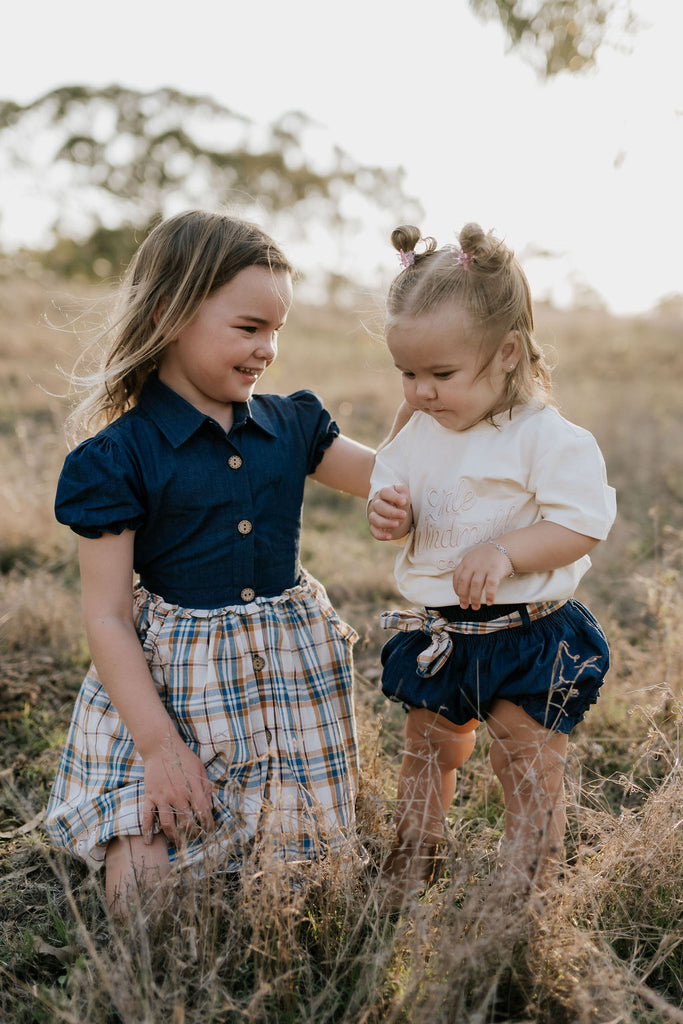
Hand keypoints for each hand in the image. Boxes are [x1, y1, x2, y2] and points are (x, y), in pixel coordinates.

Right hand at [141, 731, 214, 846]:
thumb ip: (205, 788)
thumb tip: (209, 806)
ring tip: (178, 843)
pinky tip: (149, 841)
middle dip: (193, 834)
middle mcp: (178, 795)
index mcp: (192, 788)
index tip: (210, 830)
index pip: (203, 812)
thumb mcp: (200, 769)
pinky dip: (147, 830)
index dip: (208, 824)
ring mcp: (162, 797)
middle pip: (187, 822)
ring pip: (168, 824)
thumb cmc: (183, 757)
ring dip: (174, 837)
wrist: (160, 747)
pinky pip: (147, 816)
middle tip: (195, 838)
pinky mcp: (150, 796)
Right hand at [368, 484, 411, 539]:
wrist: (392, 508)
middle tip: (404, 515)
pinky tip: (389, 536)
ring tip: (397, 524)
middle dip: (392, 512)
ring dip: (385, 523)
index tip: (404, 502)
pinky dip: (380, 535)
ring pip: (374, 519)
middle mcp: (376, 503)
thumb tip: (404, 499)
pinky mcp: (373, 526)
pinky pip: (373, 531)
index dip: (394, 497)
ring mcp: (373, 515)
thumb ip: (404, 493)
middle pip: (379, 506)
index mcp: (383, 493)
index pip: (385, 492)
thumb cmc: (398, 499)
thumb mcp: (402, 493)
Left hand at [452, 543, 512, 609]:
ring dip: (475, 598)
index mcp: (466, 561)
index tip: (458, 596)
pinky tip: (489, 602)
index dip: (456, 588)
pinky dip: (489, 595)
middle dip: (463, 596)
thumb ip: (467, 569)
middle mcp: (474, 564)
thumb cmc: (488, 557)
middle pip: (464, 582)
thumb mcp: (474, 558)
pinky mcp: (495, 570)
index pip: (457, 576)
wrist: (505, 548)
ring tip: (475, 607)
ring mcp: (484, 567)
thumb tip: (462, 588)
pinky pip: (491, 585)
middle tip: (464, 606)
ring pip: (476, 585)